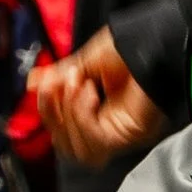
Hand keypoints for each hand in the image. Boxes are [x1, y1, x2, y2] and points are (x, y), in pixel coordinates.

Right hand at [32, 27, 169, 167]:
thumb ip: (60, 78)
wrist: (157, 41)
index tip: (45, 82)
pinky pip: (95, 142)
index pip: (60, 128)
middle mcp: (106, 127)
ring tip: (78, 85)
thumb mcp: (86, 61)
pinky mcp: (128, 136)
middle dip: (54, 113)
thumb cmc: (132, 47)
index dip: (47, 108)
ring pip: (79, 150)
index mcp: (96, 111)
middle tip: (60, 82)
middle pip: (65, 145)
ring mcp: (118, 134)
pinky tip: (89, 93)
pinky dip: (83, 117)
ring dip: (69, 115)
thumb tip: (34, 84)